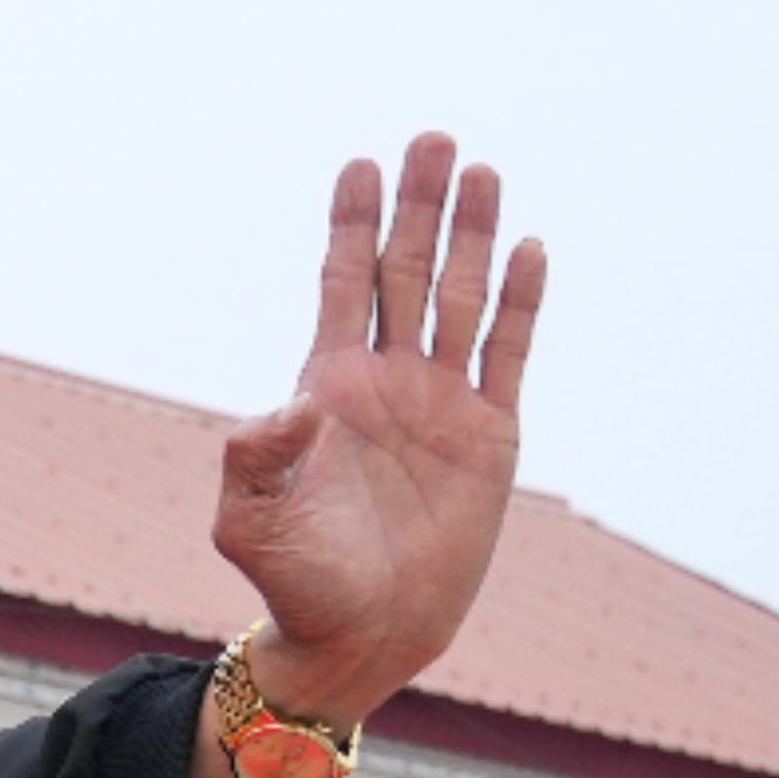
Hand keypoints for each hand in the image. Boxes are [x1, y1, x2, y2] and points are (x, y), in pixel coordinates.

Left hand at [206, 135, 544, 750]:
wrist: (356, 638)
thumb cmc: (294, 582)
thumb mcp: (249, 522)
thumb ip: (253, 460)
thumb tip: (290, 404)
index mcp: (328, 388)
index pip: (342, 285)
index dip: (351, 227)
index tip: (360, 165)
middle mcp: (387, 383)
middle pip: (405, 273)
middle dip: (418, 208)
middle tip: (432, 139)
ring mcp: (441, 404)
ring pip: (459, 299)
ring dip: (472, 236)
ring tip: (481, 171)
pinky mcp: (489, 438)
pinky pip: (507, 356)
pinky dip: (519, 304)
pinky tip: (528, 250)